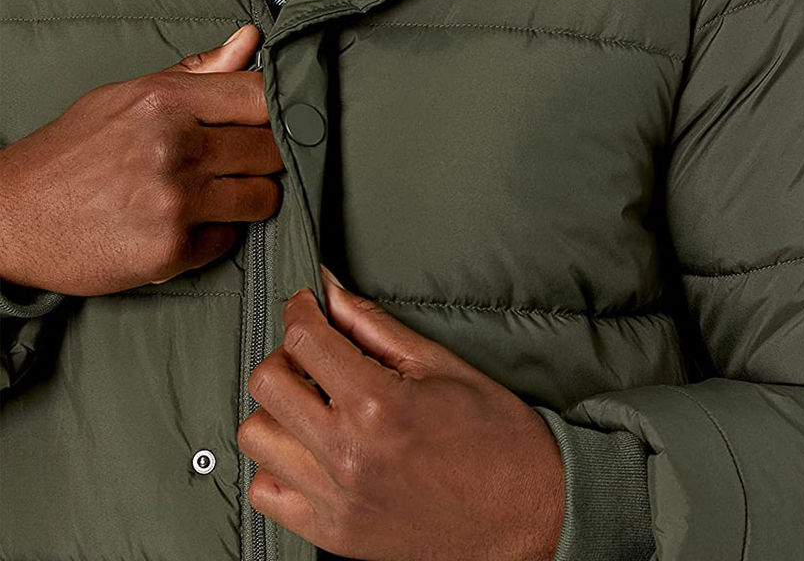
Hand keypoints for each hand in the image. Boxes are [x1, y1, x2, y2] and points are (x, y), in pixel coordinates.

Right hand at [0, 23, 283, 294]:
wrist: (10, 217)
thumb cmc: (75, 150)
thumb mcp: (128, 97)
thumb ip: (198, 72)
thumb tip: (251, 37)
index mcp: (165, 100)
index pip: (263, 96)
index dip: (282, 110)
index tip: (281, 121)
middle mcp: (174, 148)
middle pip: (272, 150)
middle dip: (266, 158)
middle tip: (242, 163)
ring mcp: (173, 202)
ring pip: (264, 198)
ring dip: (250, 198)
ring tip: (217, 195)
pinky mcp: (169, 251)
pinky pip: (229, 240)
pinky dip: (215, 235)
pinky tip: (184, 225)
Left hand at [237, 268, 565, 560]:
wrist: (527, 513)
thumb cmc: (495, 436)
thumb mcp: (439, 364)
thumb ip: (373, 326)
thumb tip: (330, 290)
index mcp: (378, 404)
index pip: (304, 339)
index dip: (300, 308)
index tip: (308, 303)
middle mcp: (347, 455)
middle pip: (266, 383)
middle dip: (286, 354)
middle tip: (315, 352)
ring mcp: (335, 500)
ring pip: (256, 436)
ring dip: (278, 410)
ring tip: (316, 403)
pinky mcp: (332, 533)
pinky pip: (266, 492)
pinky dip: (279, 463)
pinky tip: (313, 447)